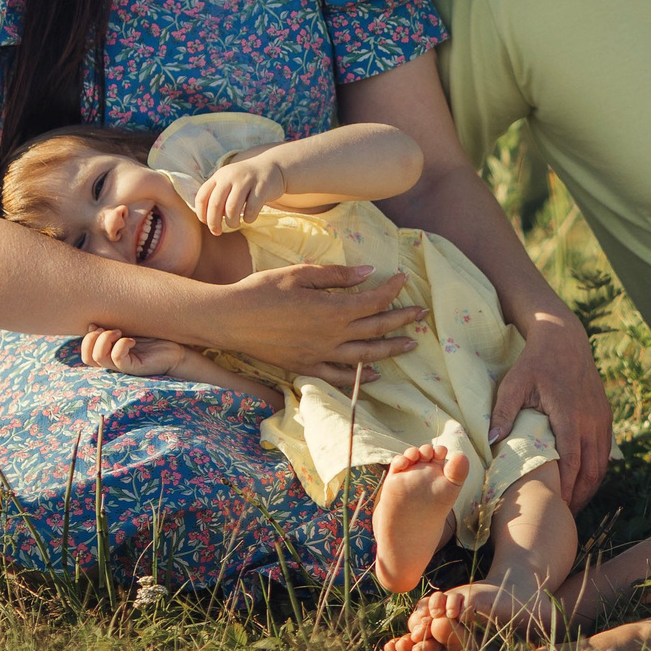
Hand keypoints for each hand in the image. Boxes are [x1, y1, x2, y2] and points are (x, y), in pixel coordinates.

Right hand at [80, 327, 193, 376]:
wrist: (176, 350)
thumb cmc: (153, 339)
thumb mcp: (129, 330)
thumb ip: (111, 330)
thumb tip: (92, 325)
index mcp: (109, 355)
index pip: (86, 354)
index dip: (87, 339)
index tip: (101, 326)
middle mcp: (113, 363)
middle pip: (87, 358)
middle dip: (92, 339)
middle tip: (111, 329)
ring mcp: (123, 367)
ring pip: (99, 358)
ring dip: (105, 339)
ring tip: (120, 332)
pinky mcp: (134, 368)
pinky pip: (118, 358)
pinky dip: (121, 344)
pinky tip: (132, 340)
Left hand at [197, 156, 284, 234]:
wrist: (272, 166)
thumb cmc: (245, 180)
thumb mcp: (228, 180)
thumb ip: (216, 195)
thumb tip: (207, 219)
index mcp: (219, 176)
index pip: (202, 197)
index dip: (201, 214)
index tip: (206, 223)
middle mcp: (231, 176)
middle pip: (215, 204)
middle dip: (214, 223)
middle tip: (217, 232)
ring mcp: (247, 181)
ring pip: (232, 209)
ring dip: (231, 222)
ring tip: (234, 224)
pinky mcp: (262, 188)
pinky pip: (251, 210)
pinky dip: (248, 219)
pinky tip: (248, 218)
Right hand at [210, 262, 424, 377]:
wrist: (229, 319)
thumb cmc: (262, 289)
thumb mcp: (301, 274)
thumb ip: (337, 276)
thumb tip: (368, 273)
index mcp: (333, 309)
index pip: (374, 300)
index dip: (393, 289)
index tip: (404, 278)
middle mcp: (331, 336)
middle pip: (377, 329)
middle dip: (402, 320)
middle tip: (422, 314)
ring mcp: (319, 355)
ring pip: (365, 356)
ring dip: (390, 350)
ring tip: (410, 344)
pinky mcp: (305, 367)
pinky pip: (339, 376)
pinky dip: (359, 378)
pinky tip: (372, 375)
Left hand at [489, 312, 611, 509]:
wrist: (564, 339)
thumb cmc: (535, 363)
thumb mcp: (514, 384)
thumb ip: (503, 413)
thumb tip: (490, 444)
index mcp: (570, 416)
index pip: (572, 463)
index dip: (567, 489)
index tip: (557, 508)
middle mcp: (591, 420)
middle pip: (592, 469)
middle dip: (580, 495)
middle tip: (566, 515)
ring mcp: (601, 418)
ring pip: (602, 463)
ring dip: (591, 486)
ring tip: (576, 504)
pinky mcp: (605, 415)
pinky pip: (606, 450)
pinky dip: (598, 470)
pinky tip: (586, 481)